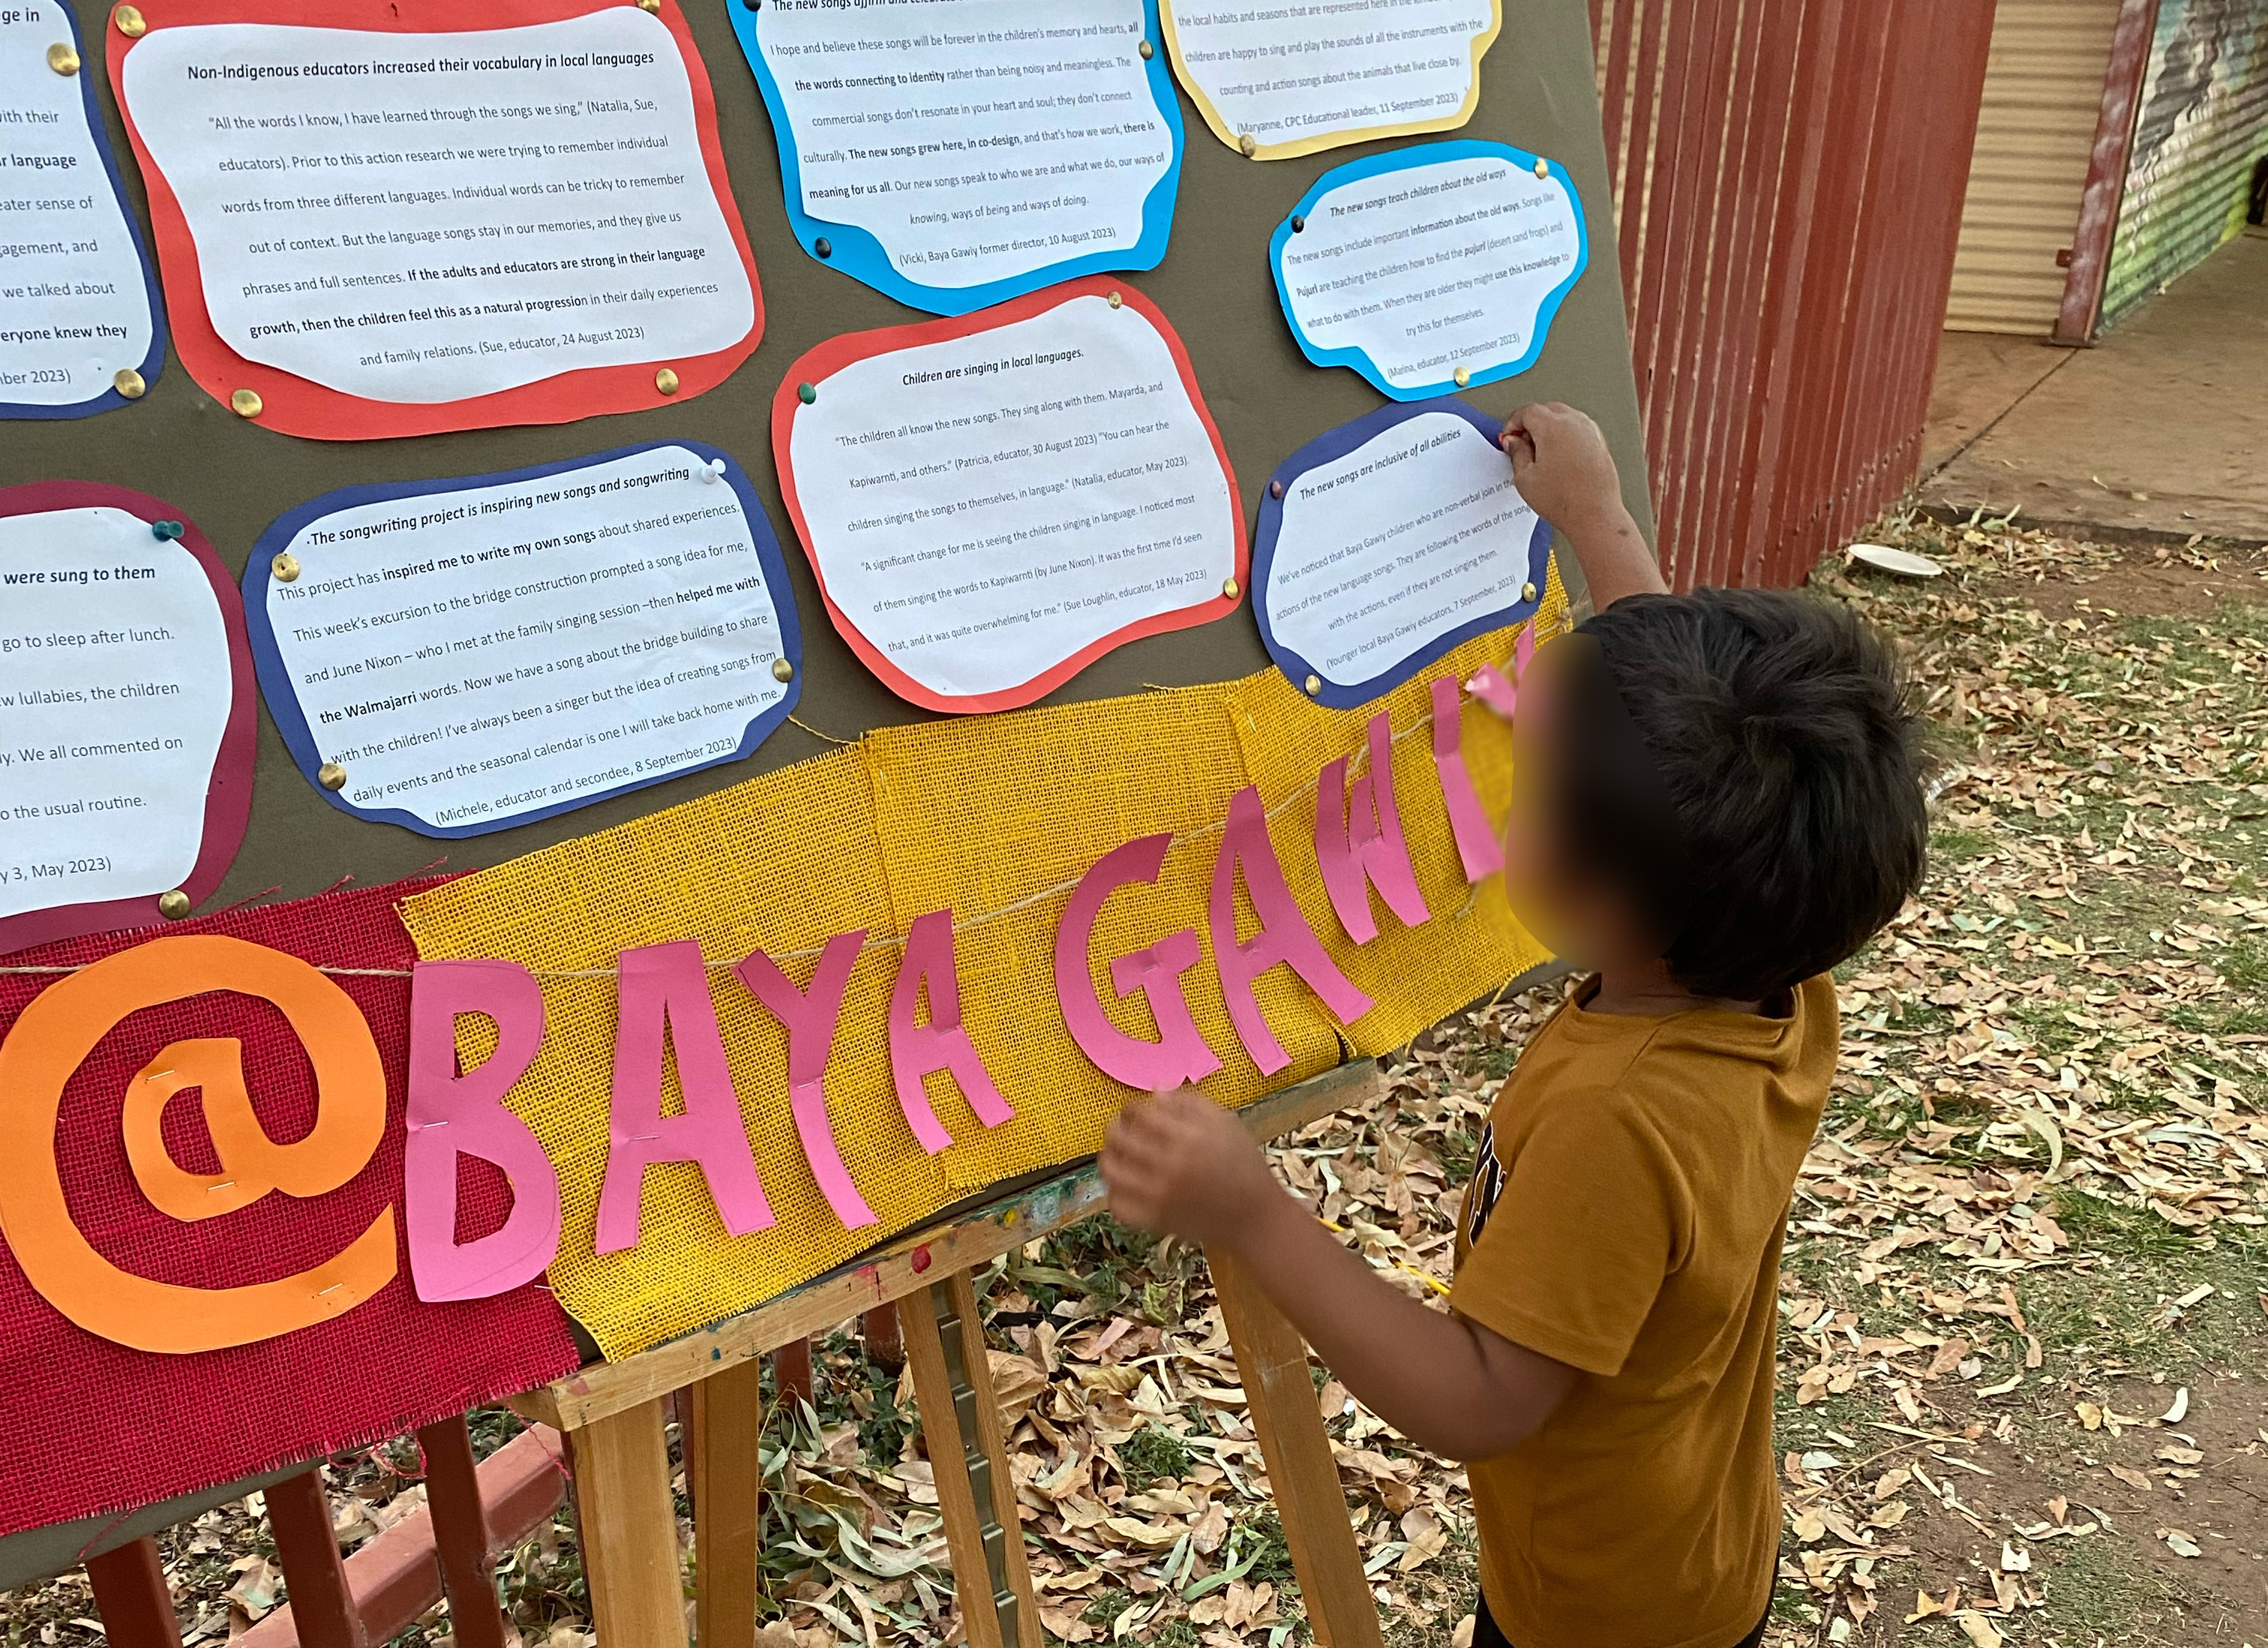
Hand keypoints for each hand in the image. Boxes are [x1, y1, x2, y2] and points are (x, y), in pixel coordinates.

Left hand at [1100, 1085, 1280, 1248]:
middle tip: (1123, 1128)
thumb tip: (1156, 1091)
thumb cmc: (1244, 1165)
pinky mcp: (1154, 1220)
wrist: (1255, 1218)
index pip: (1141, 1113)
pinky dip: (1115, 1192)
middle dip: (1116, 1126)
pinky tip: (1126, 1184)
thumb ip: (1190, 1103)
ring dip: (1109, 1155)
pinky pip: (1117, 1204)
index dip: (1132, 1107)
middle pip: (1119, 1137)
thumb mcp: (1227, 1123)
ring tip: (1118, 1154)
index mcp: (1188, 1136)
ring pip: (1110, 1169)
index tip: (1135, 1110)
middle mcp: (1169, 1164)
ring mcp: (1158, 1195)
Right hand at [1501, 402, 1663, 606]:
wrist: (1594, 515)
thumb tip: (1513, 442)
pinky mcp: (1599, 442)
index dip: (1513, 423)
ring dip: (1549, 428)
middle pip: (1546, 410)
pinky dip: (1565, 435)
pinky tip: (1558, 458)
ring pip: (1563, 417)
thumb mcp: (1525, 478)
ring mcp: (1590, 431)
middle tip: (1521, 444)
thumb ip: (1516, 453)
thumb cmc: (1564, 500)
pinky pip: (1577, 429)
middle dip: (1531, 423)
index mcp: (1552, 426)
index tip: (1509, 436)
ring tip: (1540, 453)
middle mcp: (1574, 423)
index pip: (1527, 411)